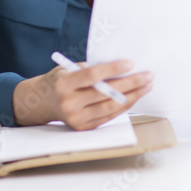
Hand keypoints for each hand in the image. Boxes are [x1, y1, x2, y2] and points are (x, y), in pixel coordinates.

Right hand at [13, 59, 152, 129]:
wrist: (42, 102)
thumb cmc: (61, 80)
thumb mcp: (70, 69)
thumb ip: (92, 69)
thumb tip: (123, 68)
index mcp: (64, 84)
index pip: (92, 76)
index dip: (112, 69)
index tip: (131, 63)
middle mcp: (69, 103)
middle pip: (106, 93)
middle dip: (131, 84)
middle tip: (148, 75)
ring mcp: (76, 118)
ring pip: (110, 107)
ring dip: (133, 96)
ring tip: (147, 86)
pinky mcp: (83, 127)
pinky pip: (109, 116)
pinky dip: (124, 106)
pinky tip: (135, 96)